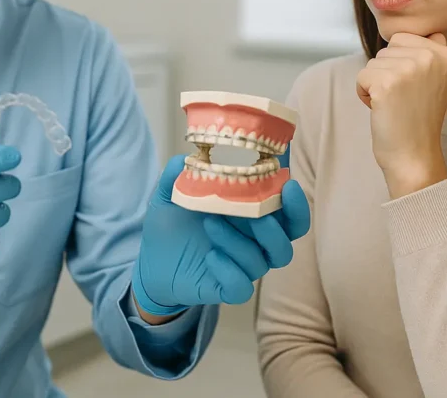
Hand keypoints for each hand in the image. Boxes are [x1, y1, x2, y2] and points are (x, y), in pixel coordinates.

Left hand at [130, 155, 310, 316]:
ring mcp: (243, 268)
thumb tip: (186, 158)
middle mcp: (255, 244)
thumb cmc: (172, 224)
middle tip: (251, 213)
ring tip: (210, 223)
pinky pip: (241, 287)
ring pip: (261, 262)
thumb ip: (178, 175)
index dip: (296, 204)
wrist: (150, 264)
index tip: (288, 185)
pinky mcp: (227, 289)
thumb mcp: (170, 195)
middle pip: (287, 242)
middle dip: (274, 228)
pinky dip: (229, 271)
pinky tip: (210, 257)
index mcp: (253, 216)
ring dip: (239, 242)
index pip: (290, 215)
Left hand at [356, 32, 446, 196]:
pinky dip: (364, 94)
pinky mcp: (387, 83)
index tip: (414, 88)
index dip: (399, 63)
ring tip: (394, 104)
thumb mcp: (435, 78)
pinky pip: (362, 77)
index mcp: (445, 53)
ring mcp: (409, 69)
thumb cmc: (417, 118)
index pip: (403, 38)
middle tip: (403, 98)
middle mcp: (430, 56)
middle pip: (386, 49)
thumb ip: (427, 52)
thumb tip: (420, 30)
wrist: (414, 155)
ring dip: (375, 84)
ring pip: (372, 62)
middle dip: (386, 72)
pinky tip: (382, 109)